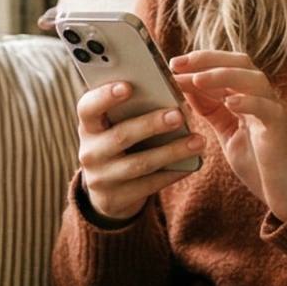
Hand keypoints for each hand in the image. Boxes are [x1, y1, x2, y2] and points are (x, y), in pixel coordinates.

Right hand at [74, 81, 206, 222]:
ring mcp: (101, 178)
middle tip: (178, 115)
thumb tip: (165, 88)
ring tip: (198, 141)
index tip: (128, 86)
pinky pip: (149, 185)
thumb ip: (128, 110)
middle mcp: (90, 152)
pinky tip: (192, 164)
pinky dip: (173, 173)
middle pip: (121, 136)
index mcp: (88, 127)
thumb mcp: (112, 127)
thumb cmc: (117, 144)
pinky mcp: (116, 199)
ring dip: (172, 151)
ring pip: (140, 163)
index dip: (105, 96)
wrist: (106, 192)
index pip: (88, 108)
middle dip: (151, 124)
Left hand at [171, 51, 286, 220]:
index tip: (172, 64)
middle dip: (207, 59)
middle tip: (177, 64)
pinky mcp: (281, 129)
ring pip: (253, 80)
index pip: (224, 67)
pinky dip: (249, 102)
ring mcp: (274, 110)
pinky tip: (230, 102)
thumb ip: (211, 110)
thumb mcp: (227, 132)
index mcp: (248, 97)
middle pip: (240, 63)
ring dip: (224, 76)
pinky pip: (268, 109)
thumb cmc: (259, 163)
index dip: (199, 62)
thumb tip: (186, 88)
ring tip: (198, 79)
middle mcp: (262, 97)